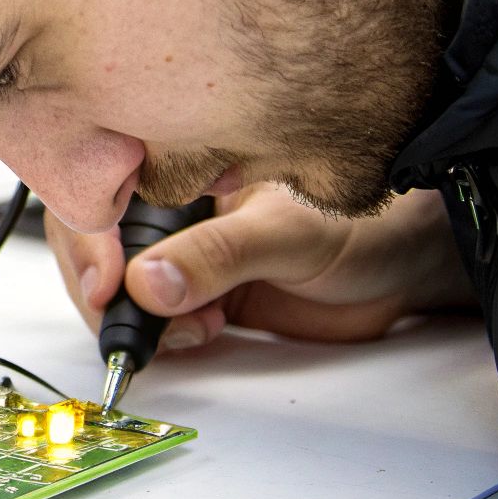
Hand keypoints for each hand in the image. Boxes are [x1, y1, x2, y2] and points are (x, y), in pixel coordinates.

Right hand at [46, 183, 474, 349]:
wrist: (408, 268)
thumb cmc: (367, 221)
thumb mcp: (288, 231)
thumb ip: (219, 255)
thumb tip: (150, 282)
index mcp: (182, 163)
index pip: (102, 191)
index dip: (89, 239)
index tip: (105, 285)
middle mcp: (172, 203)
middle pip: (94, 241)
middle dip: (107, 290)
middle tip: (138, 326)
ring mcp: (180, 248)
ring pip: (116, 283)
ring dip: (138, 318)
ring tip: (194, 328)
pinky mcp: (196, 289)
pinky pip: (151, 313)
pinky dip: (162, 335)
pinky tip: (200, 333)